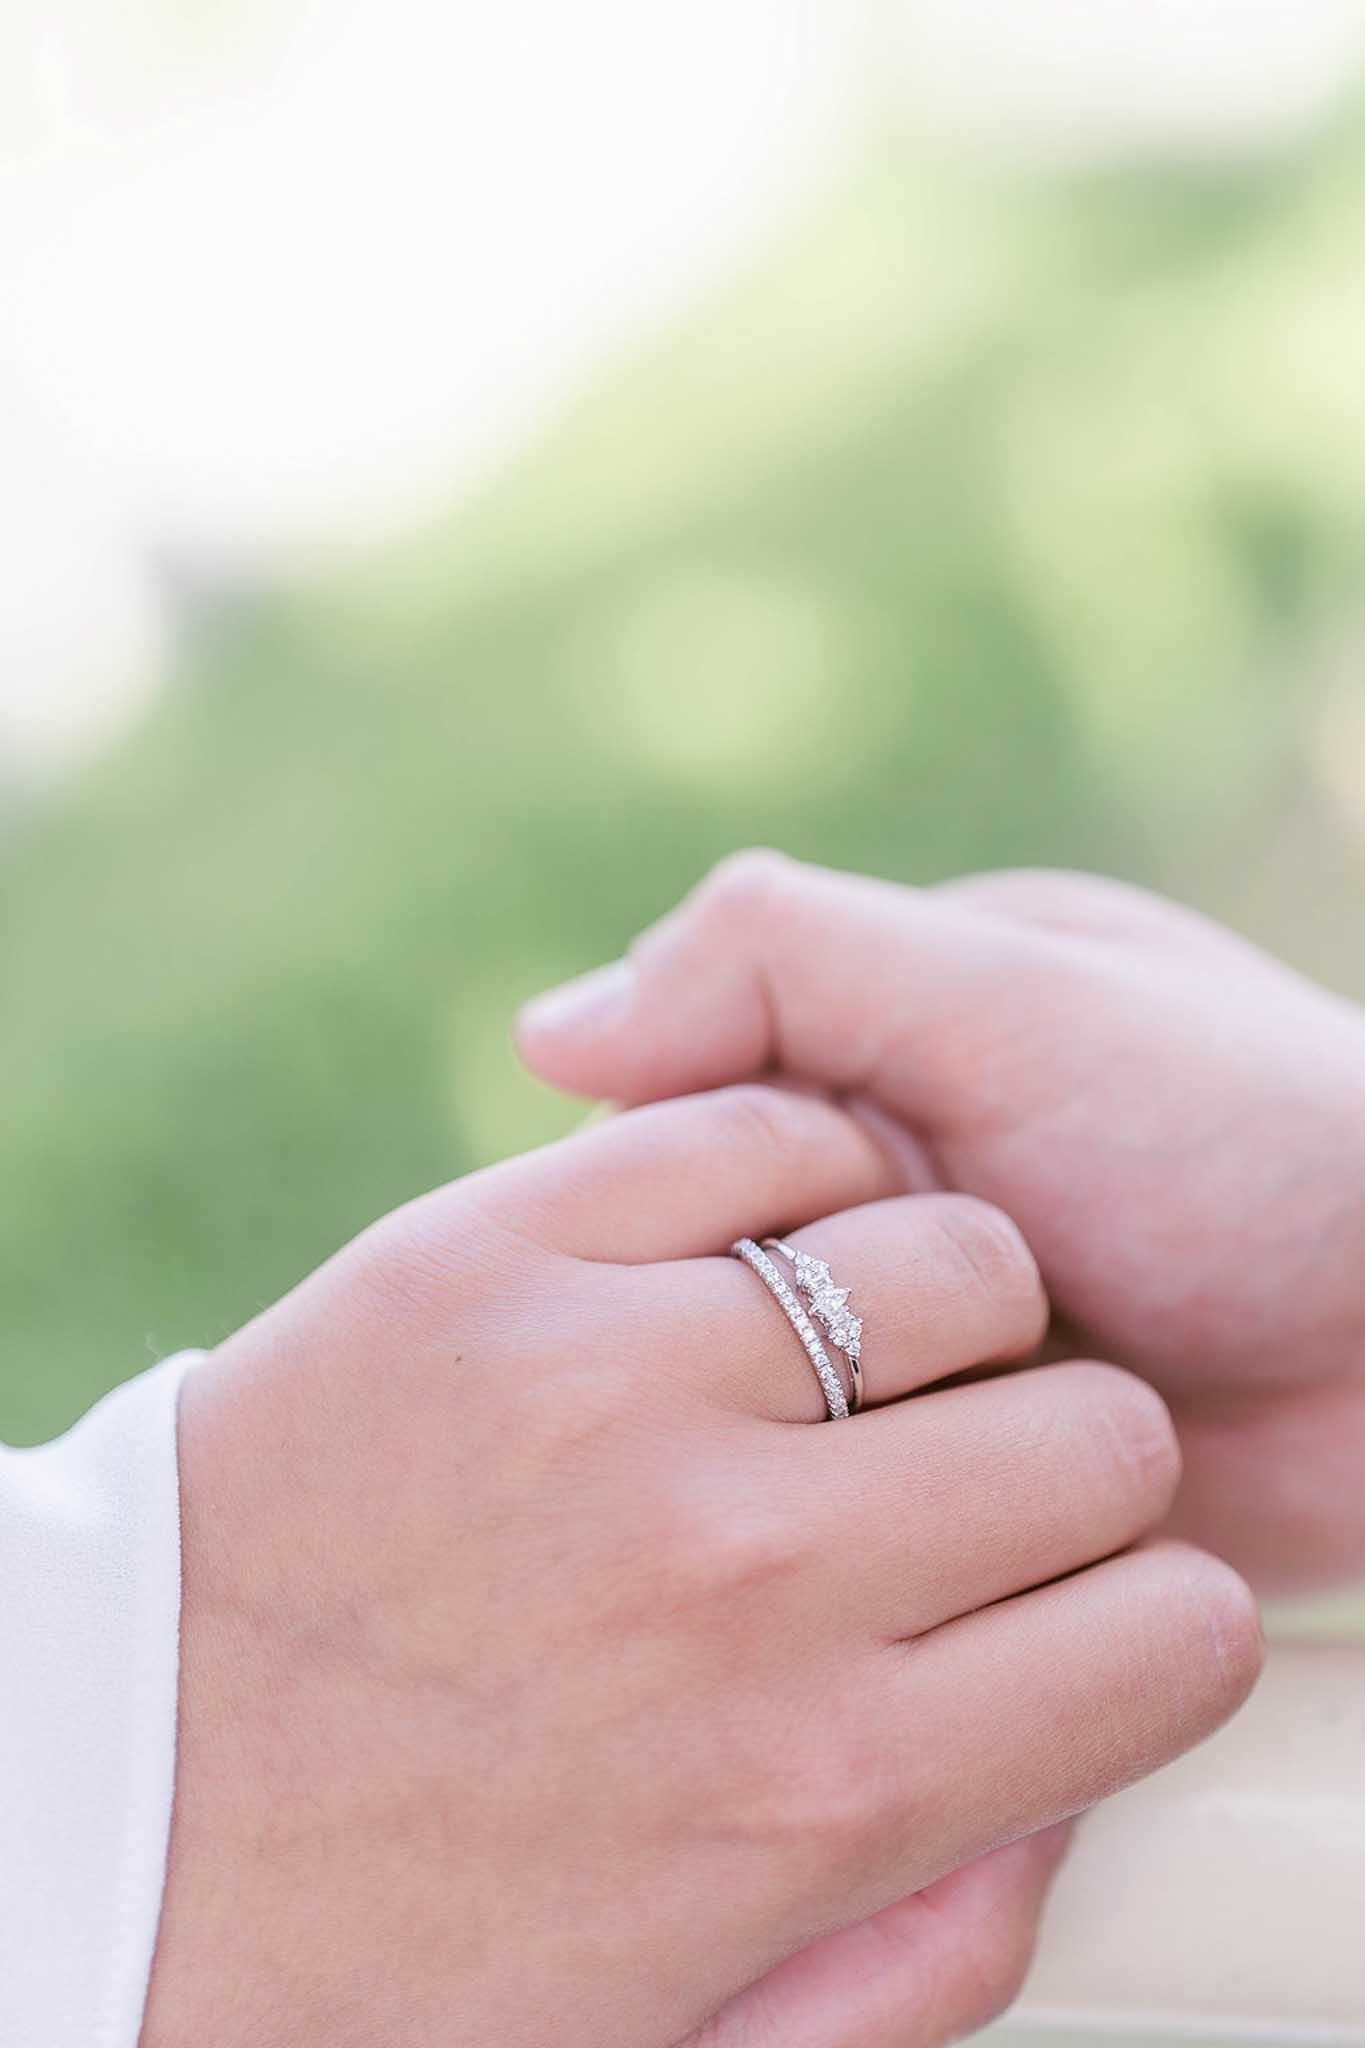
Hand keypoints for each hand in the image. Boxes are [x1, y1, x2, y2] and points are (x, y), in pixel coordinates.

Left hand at [143, 1088, 1256, 2047]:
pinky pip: (763, 1134)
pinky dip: (803, 1179)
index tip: (1068, 1613)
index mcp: (814, 1788)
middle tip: (956, 1489)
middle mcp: (742, 1571)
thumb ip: (927, 1946)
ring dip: (947, 1312)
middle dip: (1064, 1465)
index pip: (1174, 1632)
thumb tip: (1065, 1796)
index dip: (1144, 1623)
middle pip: (1100, 1428)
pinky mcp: (491, 1248)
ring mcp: (611, 1380)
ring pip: (960, 1251)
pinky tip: (751, 1261)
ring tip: (854, 1367)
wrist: (95, 1803)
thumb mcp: (685, 2037)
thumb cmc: (390, 1942)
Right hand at [519, 853, 1364, 1593]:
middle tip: (951, 1360)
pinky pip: (864, 1554)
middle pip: (703, 1326)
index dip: (707, 1227)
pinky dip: (891, 1567)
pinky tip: (949, 1571)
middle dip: (800, 1364)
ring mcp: (913, 1380)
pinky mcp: (961, 1514)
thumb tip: (545, 1034)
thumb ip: (786, 963)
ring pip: (771, 1456)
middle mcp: (864, 1235)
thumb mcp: (1018, 997)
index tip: (825, 1250)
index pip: (655, 1168)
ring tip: (987, 1456)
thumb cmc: (1247, 1132)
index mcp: (845, 1076)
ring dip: (852, 1476)